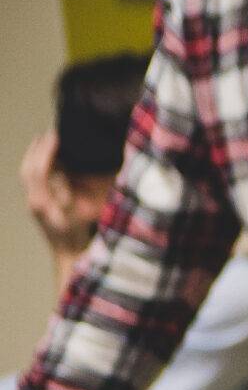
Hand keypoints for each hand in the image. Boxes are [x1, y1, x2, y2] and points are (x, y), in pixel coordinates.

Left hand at [19, 132, 90, 256]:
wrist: (68, 255)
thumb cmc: (77, 238)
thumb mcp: (78, 216)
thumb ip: (69, 196)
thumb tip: (65, 177)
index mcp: (42, 203)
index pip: (39, 171)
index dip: (46, 152)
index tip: (56, 137)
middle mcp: (34, 201)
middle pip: (28, 169)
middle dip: (37, 150)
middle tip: (49, 134)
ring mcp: (33, 203)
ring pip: (27, 174)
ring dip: (34, 156)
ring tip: (44, 141)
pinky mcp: (37, 205)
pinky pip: (32, 181)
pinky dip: (37, 167)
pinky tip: (48, 161)